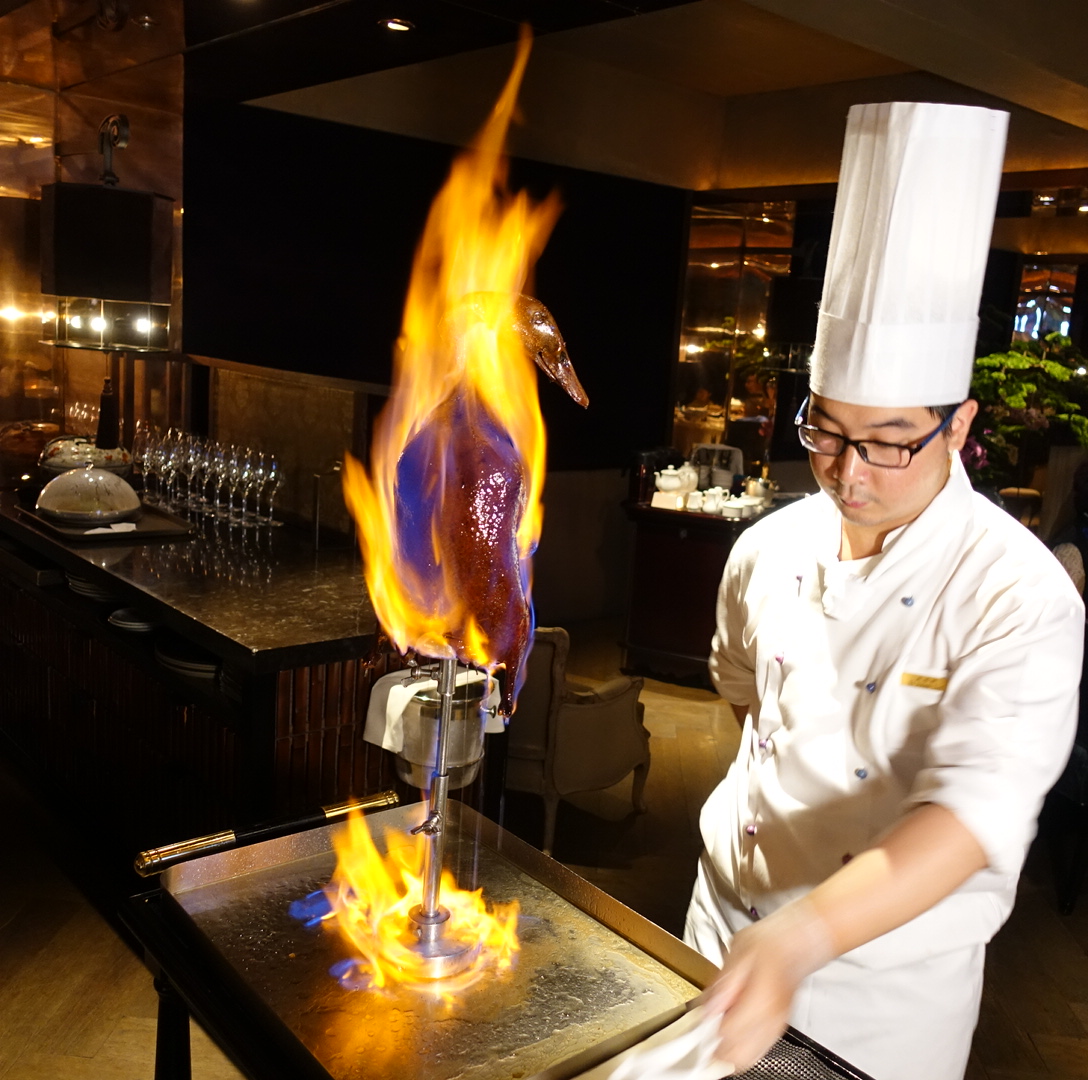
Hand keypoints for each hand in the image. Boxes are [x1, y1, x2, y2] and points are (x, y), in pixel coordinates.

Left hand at [706, 899, 832, 1071]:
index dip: (706, 1033)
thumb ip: (724, 983)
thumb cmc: (771, 942)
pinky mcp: (778, 1028)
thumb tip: (708, 1009)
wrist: (799, 942)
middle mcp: (771, 1020)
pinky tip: (729, 1036)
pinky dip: (740, 1049)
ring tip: (712, 1033)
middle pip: (738, 1057)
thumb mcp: (739, 951)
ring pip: (748, 1059)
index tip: (694, 1026)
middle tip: (700, 1035)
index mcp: (761, 1000)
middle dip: (715, 1050)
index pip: (728, 1034)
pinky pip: (758, 1051)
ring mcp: (776, 1027)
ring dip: (727, 1051)